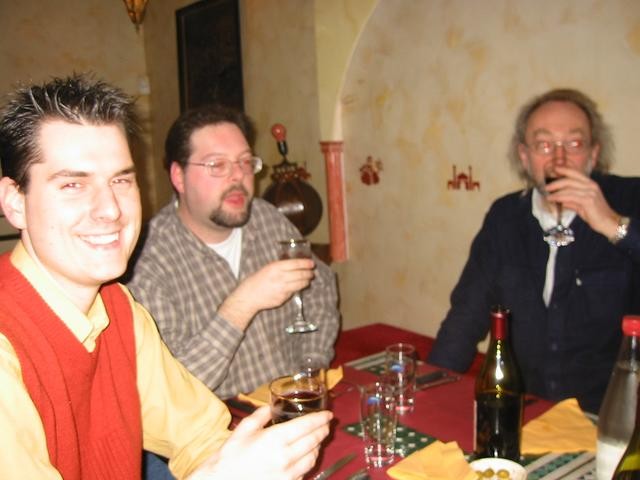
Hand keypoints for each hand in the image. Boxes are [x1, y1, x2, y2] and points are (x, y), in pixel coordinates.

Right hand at [188, 406, 331, 479]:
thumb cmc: (230, 456)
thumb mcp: (244, 429)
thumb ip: (261, 415)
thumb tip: (270, 407)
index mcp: (276, 439)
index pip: (307, 426)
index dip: (320, 419)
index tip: (328, 415)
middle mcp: (286, 457)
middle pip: (314, 441)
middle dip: (323, 431)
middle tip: (326, 424)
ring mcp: (288, 474)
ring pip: (312, 458)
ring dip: (317, 447)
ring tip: (317, 439)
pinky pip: (304, 472)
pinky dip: (308, 462)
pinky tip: (305, 457)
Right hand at [219, 259, 314, 329]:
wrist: (249, 296)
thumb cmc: (256, 280)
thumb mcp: (267, 268)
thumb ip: (280, 267)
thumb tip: (294, 266)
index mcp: (276, 267)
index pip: (296, 264)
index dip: (306, 264)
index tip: (312, 263)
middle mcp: (281, 277)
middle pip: (301, 274)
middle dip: (309, 273)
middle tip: (311, 272)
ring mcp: (282, 289)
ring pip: (300, 284)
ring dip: (306, 282)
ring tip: (308, 280)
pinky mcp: (283, 298)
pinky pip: (293, 292)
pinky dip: (296, 289)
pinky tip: (296, 287)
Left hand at [546, 166, 619, 237]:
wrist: (608, 222)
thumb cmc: (596, 214)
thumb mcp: (582, 206)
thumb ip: (572, 202)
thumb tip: (561, 201)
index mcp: (590, 184)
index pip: (576, 173)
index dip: (565, 170)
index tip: (555, 169)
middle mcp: (591, 186)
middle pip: (570, 180)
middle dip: (556, 183)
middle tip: (546, 187)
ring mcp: (590, 192)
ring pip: (568, 188)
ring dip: (556, 192)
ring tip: (547, 196)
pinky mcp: (588, 200)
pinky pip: (570, 197)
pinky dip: (559, 197)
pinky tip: (553, 199)